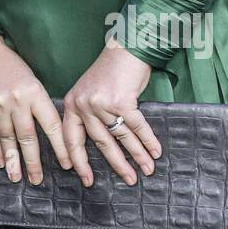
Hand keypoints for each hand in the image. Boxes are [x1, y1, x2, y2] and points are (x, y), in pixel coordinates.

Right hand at [0, 34, 70, 185]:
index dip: (60, 146)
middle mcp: (16, 101)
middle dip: (33, 161)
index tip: (67, 165)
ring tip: (17, 178)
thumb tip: (49, 130)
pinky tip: (1, 162)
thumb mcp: (31, 78)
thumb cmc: (10, 64)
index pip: (51, 124)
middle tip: (38, 181)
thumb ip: (39, 102)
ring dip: (13, 160)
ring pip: (7, 139)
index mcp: (34, 92)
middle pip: (27, 137)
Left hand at [60, 36, 161, 187]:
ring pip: (122, 137)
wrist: (124, 49)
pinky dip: (148, 141)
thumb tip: (102, 146)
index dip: (79, 161)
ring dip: (137, 155)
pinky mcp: (122, 101)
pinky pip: (137, 127)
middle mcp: (84, 105)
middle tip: (128, 180)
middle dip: (117, 164)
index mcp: (72, 104)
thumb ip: (89, 115)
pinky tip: (155, 152)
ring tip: (147, 170)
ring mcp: (102, 104)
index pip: (72, 139)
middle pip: (101, 143)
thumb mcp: (88, 92)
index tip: (85, 179)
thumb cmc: (109, 72)